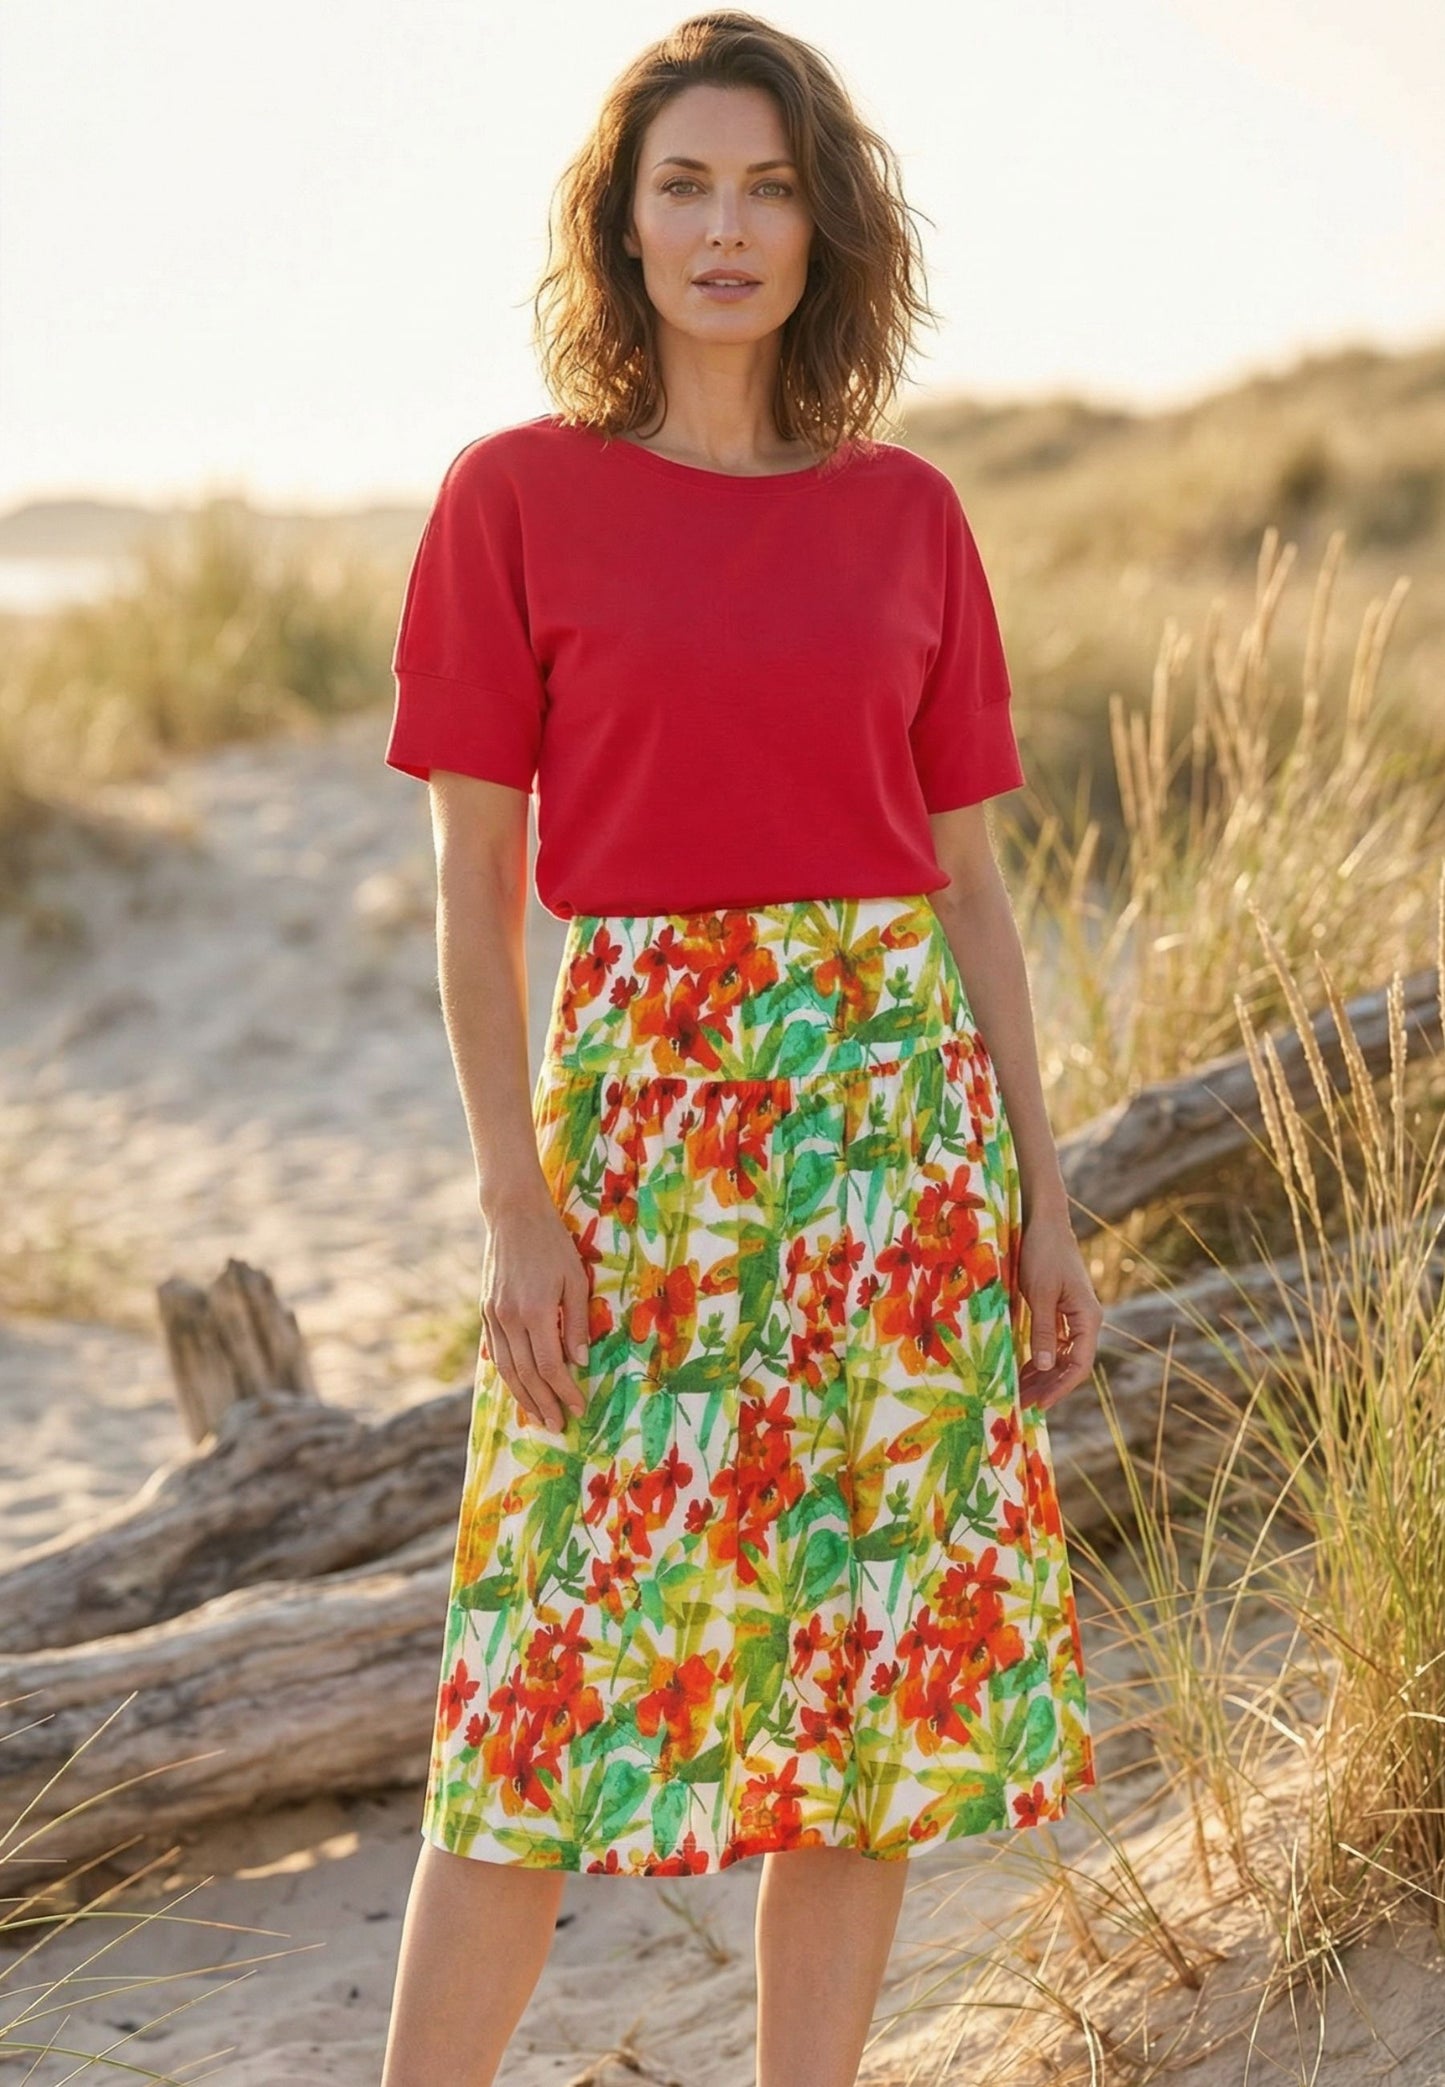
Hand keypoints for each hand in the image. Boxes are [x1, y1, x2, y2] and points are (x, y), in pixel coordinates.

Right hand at [478, 1192, 590, 1434]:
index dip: (565, 1391)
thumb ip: (577, 1323)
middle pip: (526, 1374)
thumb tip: (579, 1362)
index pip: (550, 1366)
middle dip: (543, 1403)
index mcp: (536, 1311)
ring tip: (539, 1417)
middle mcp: (510, 1318)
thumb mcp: (575, 1280)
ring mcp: (493, 1315)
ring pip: (506, 1368)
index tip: (579, 1408)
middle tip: (558, 1425)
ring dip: (523, 1397)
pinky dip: (507, 1375)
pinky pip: (495, 1352)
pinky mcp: (486, 1311)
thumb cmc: (553, 1243)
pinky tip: (518, 1388)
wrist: (513, 1215)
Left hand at [1014, 1206, 1101, 1412]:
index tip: (1039, 1405)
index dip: (1060, 1388)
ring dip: (1043, 1373)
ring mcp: (1074, 1314)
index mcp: (1087, 1318)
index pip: (1079, 1365)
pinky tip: (1023, 1367)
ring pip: (1062, 1354)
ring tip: (1020, 1391)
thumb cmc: (1043, 1253)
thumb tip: (1047, 1367)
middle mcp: (1085, 1320)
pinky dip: (1040, 1356)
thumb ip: (1044, 1331)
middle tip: (1022, 1404)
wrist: (1044, 1221)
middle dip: (1048, 1385)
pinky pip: (1054, 1340)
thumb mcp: (1040, 1294)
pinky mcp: (1061, 1307)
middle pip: (1071, 1363)